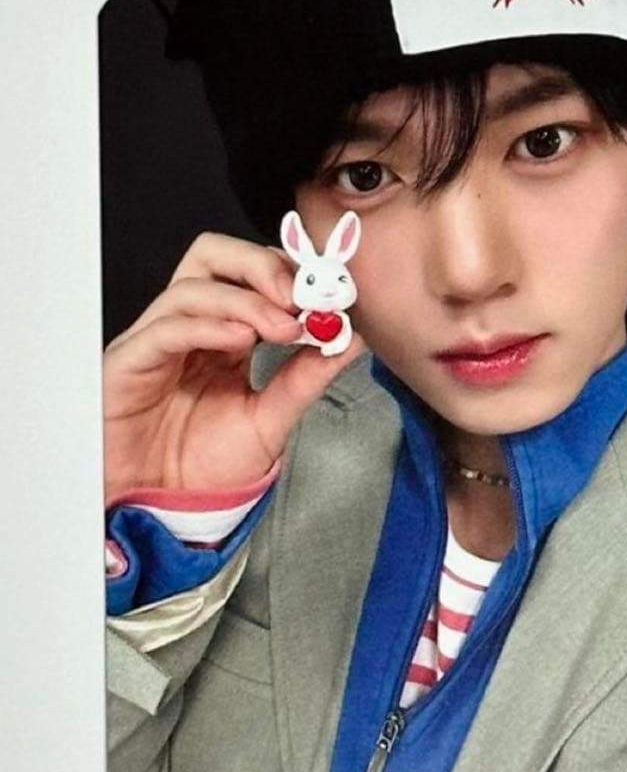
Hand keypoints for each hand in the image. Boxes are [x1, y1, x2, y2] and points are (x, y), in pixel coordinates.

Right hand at [103, 232, 364, 500]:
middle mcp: (189, 329)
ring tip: (283, 328)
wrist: (163, 512)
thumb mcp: (270, 422)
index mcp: (224, 336)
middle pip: (213, 258)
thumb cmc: (202, 470)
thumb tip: (351, 338)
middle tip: (302, 294)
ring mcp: (157, 342)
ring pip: (193, 287)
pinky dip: (208, 324)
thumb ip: (305, 379)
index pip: (251, 276)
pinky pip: (166, 328)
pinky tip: (240, 338)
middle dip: (262, 266)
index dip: (290, 275)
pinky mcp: (130, 364)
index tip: (331, 293)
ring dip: (246, 299)